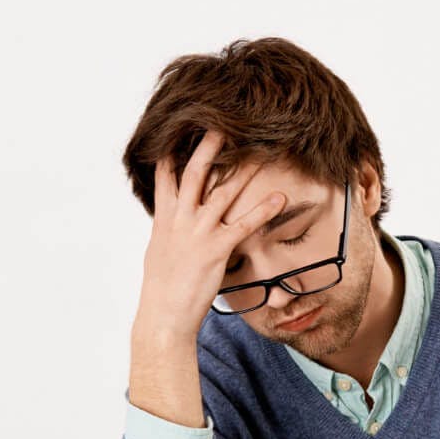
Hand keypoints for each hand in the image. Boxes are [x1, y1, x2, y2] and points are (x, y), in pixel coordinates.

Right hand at [133, 129, 285, 343]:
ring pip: (222, 192)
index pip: (166, 176)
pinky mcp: (216, 249)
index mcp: (164, 219)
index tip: (182, 128)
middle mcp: (180, 220)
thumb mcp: (160, 251)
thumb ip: (168, 230)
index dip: (174, 150)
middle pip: (194, 173)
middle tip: (222, 123)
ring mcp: (197, 232)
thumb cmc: (162, 288)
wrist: (163, 315)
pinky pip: (244, 224)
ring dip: (242, 169)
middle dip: (207, 147)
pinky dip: (263, 209)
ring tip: (259, 150)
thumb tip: (170, 219)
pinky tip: (279, 196)